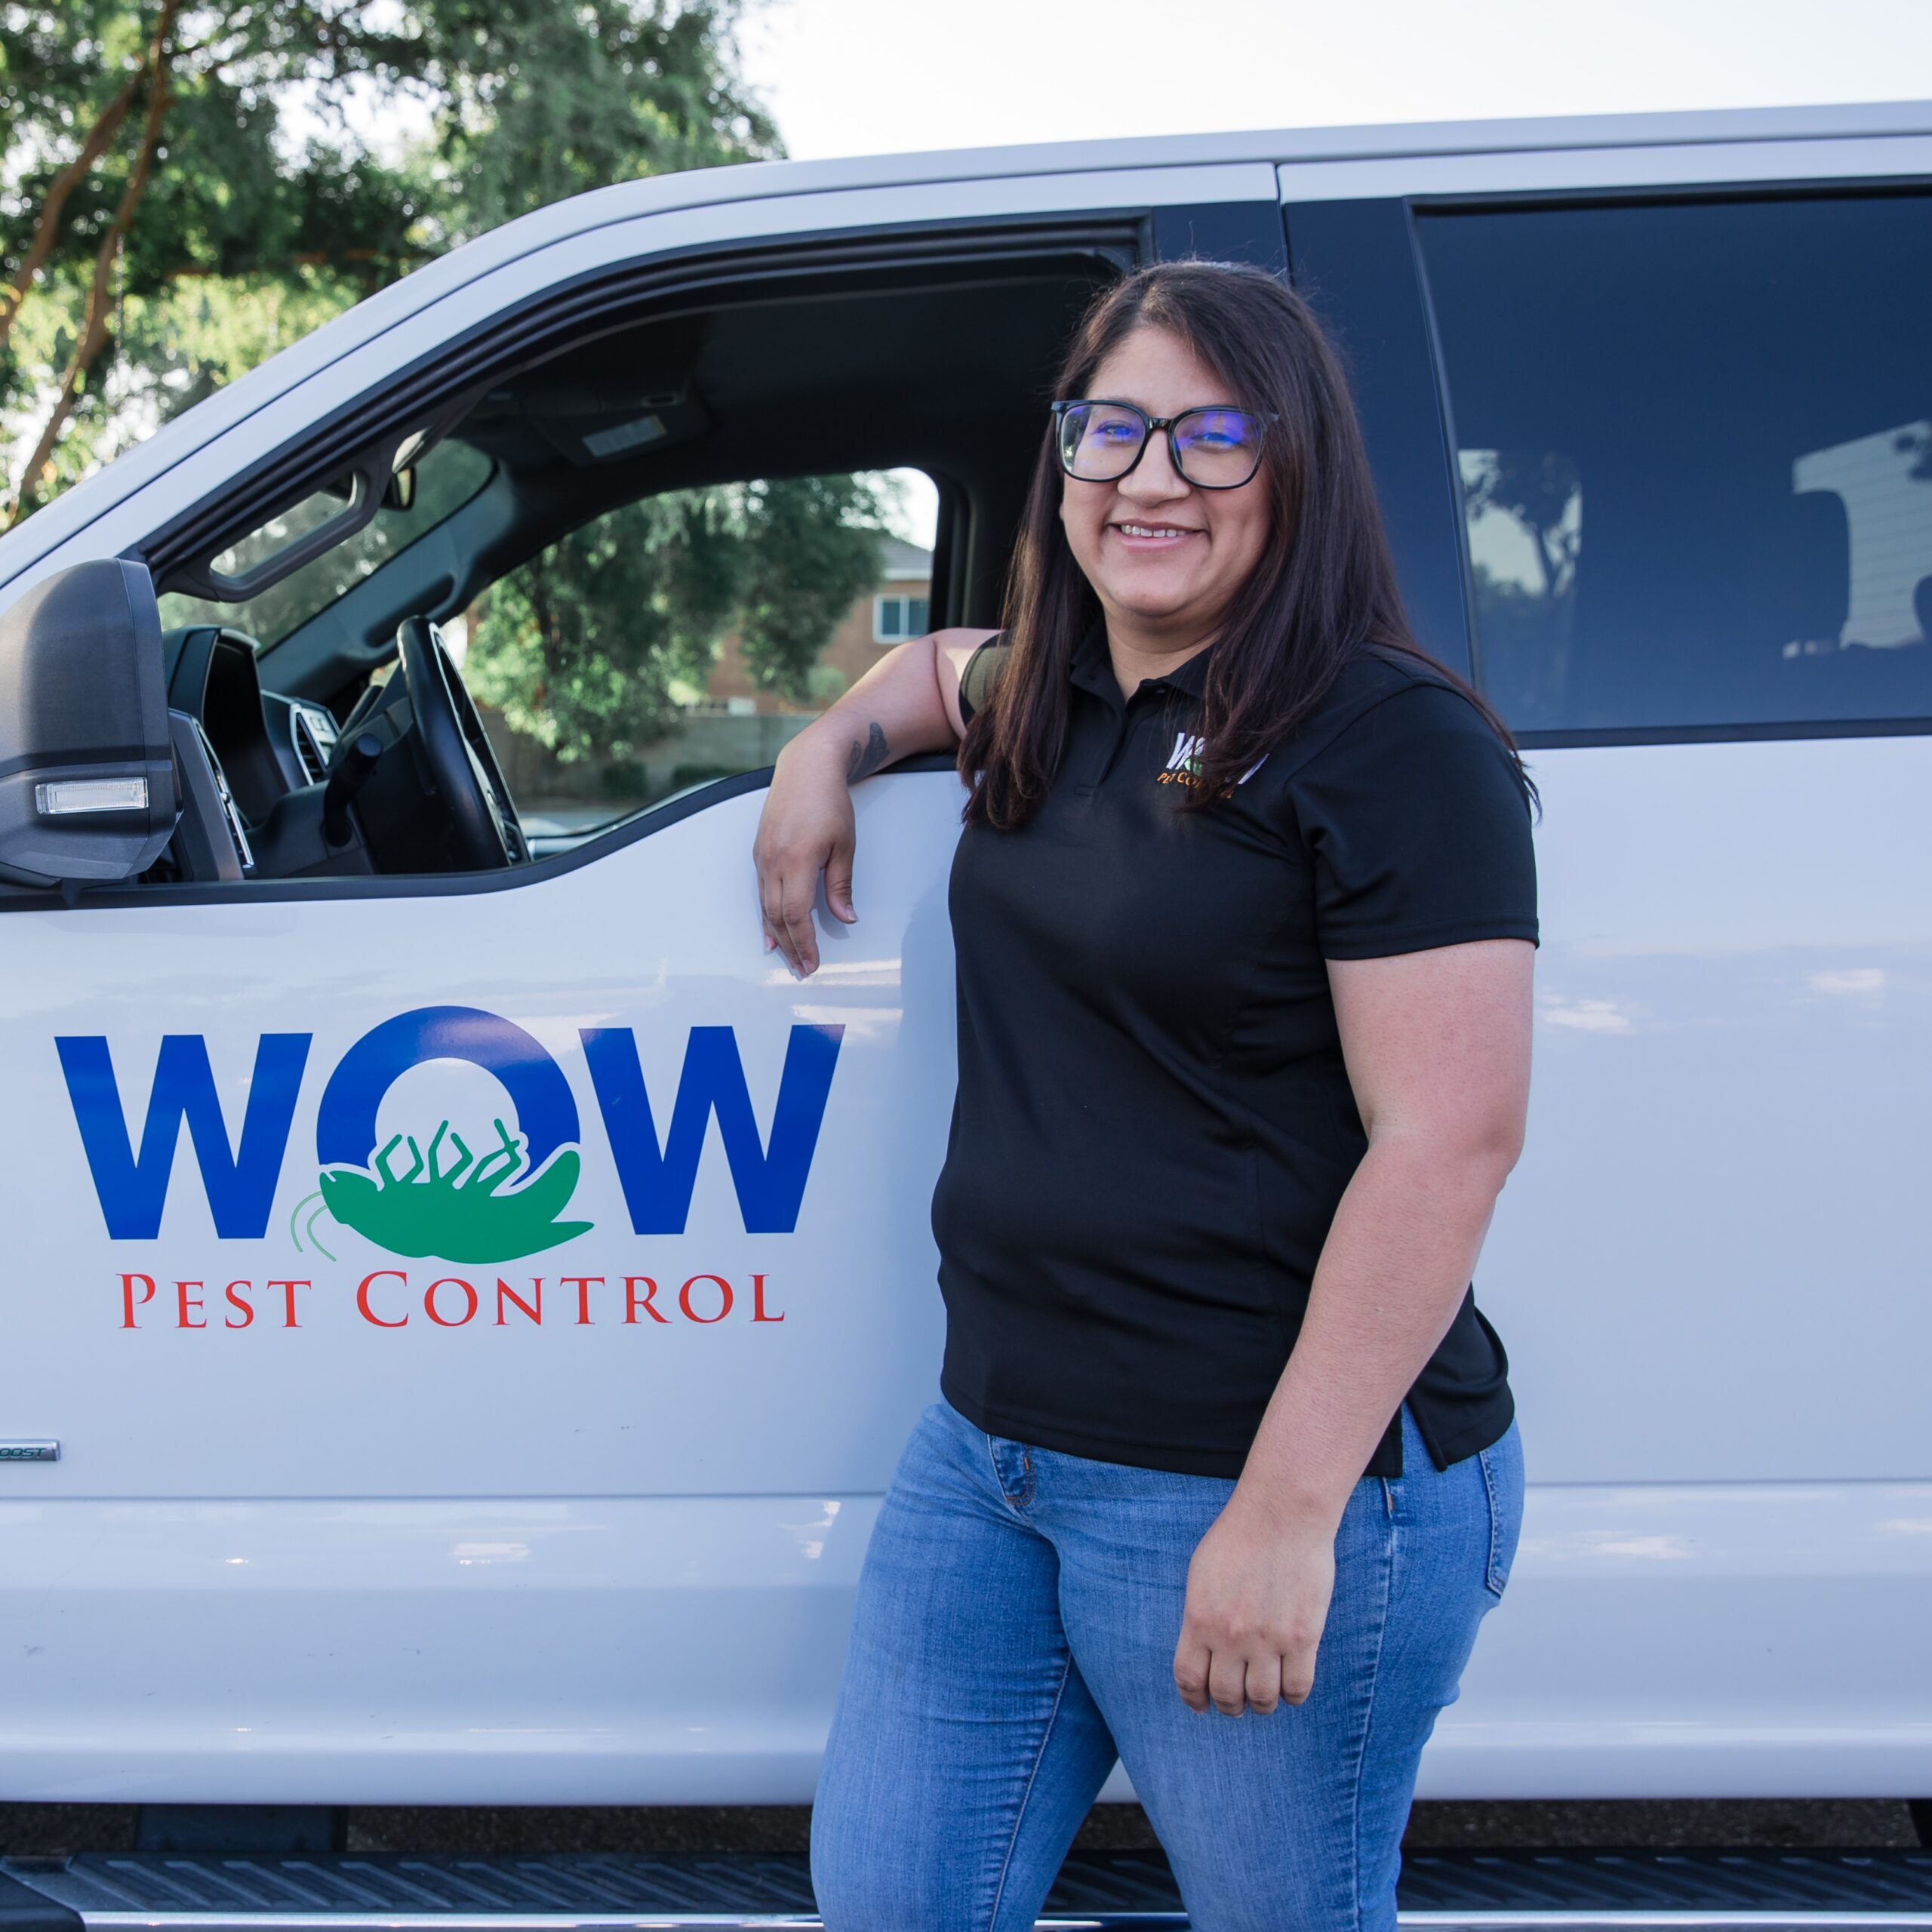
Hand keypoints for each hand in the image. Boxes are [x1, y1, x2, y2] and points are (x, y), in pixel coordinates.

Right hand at [754, 738, 857, 974]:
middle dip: (790, 947)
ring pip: (765, 906)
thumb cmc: (829, 802)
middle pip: (778, 917)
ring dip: (776, 935)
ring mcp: (762, 857)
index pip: (796, 915)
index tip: (813, 963)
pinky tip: (770, 930)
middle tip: (801, 969)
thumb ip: (841, 885)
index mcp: (796, 861)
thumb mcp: (844, 845)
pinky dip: (766, 915)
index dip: (804, 943)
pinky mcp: (759, 851)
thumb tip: (846, 918)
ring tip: (785, 957)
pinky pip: (761, 892)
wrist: (806, 768)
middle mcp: (773, 861)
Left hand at [1173, 1490, 1337, 1714]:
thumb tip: (1201, 1651)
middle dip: (1230, 1706)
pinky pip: (1297, 1688)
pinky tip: (1290, 1687)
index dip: (1194, 1699)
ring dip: (1262, 1705)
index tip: (1201, 1705)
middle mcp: (1231, 1636)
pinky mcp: (1303, 1638)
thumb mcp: (1201, 1575)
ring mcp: (1268, 1640)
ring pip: (1263, 1699)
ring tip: (1264, 1698)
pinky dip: (1292, 1697)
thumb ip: (1200, 1616)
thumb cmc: (1240, 1537)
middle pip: (1226, 1696)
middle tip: (1237, 1704)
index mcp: (1200, 1619)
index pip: (1189, 1679)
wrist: (1283, 1514)